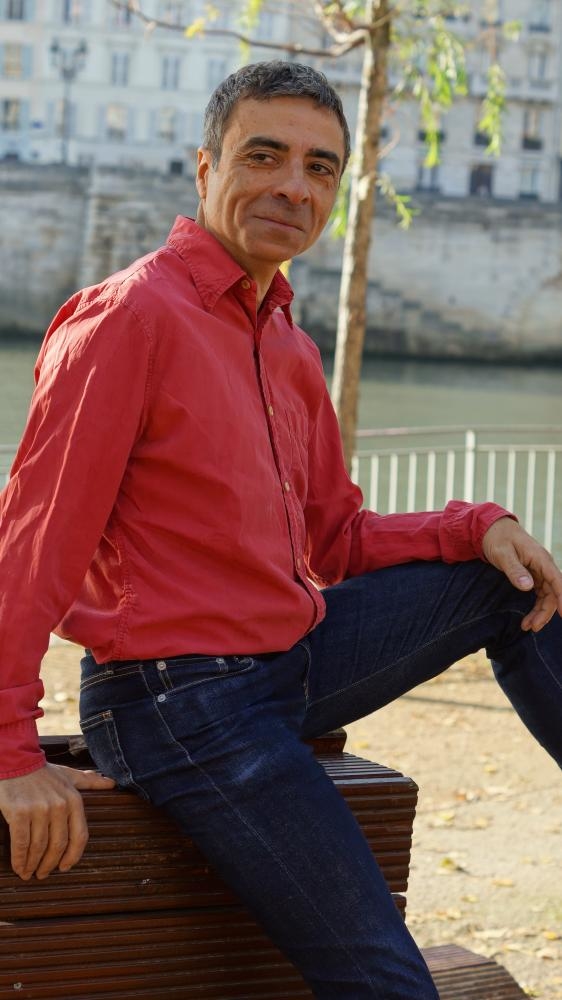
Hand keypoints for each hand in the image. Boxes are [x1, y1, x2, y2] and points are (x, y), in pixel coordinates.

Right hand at [0, 763, 114, 880]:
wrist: (16, 760)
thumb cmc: (42, 772)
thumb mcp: (68, 775)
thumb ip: (89, 782)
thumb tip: (111, 783)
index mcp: (74, 800)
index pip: (80, 836)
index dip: (73, 856)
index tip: (65, 867)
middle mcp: (59, 806)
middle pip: (58, 845)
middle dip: (50, 864)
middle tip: (43, 874)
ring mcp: (39, 809)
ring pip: (39, 847)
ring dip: (33, 864)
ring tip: (28, 873)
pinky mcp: (19, 812)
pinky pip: (21, 843)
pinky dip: (20, 859)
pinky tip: (19, 867)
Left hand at [482, 517, 561, 631]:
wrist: (491, 529)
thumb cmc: (497, 539)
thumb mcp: (502, 554)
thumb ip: (514, 570)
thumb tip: (528, 586)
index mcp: (541, 558)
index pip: (558, 580)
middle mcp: (543, 565)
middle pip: (552, 593)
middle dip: (544, 612)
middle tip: (532, 627)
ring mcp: (539, 571)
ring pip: (546, 596)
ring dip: (539, 612)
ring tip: (527, 627)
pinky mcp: (532, 575)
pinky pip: (539, 594)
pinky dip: (535, 606)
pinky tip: (527, 617)